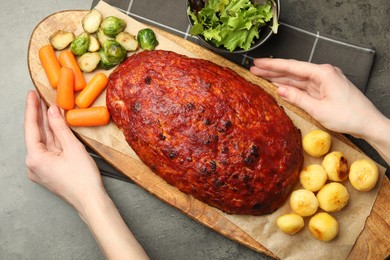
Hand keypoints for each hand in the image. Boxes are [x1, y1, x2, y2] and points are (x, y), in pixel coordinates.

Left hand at [24, 90, 104, 210]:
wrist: (90, 201)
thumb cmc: (83, 178)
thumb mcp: (72, 148)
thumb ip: (60, 127)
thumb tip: (53, 110)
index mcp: (35, 158)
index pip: (31, 127)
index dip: (32, 108)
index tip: (32, 94)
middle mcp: (33, 164)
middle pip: (37, 134)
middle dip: (40, 116)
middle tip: (42, 97)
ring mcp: (41, 169)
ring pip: (45, 142)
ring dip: (49, 126)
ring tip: (51, 108)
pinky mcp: (49, 171)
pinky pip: (50, 150)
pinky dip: (54, 137)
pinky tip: (58, 127)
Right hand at [250, 58, 389, 164]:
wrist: (368, 124)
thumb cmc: (349, 116)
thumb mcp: (319, 109)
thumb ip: (297, 98)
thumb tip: (279, 89)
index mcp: (323, 73)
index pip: (292, 66)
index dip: (273, 65)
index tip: (258, 62)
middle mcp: (323, 73)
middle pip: (293, 70)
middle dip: (273, 70)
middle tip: (254, 68)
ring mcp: (324, 81)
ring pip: (297, 78)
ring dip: (280, 78)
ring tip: (261, 76)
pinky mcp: (324, 89)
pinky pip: (304, 86)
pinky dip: (291, 87)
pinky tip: (279, 86)